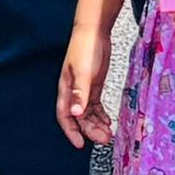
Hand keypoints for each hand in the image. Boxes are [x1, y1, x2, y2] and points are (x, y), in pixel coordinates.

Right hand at [57, 18, 116, 147]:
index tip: (80, 144)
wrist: (94, 31)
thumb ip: (80, 94)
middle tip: (104, 139)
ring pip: (88, 113)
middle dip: (90, 130)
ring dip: (97, 124)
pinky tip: (108, 121)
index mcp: (66, 89)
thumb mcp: (83, 73)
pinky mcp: (93, 84)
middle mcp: (73, 92)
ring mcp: (84, 88)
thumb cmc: (85, 48)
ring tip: (109, 134)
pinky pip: (95, 105)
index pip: (64, 116)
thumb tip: (75, 114)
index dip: (71, 131)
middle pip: (79, 117)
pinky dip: (101, 114)